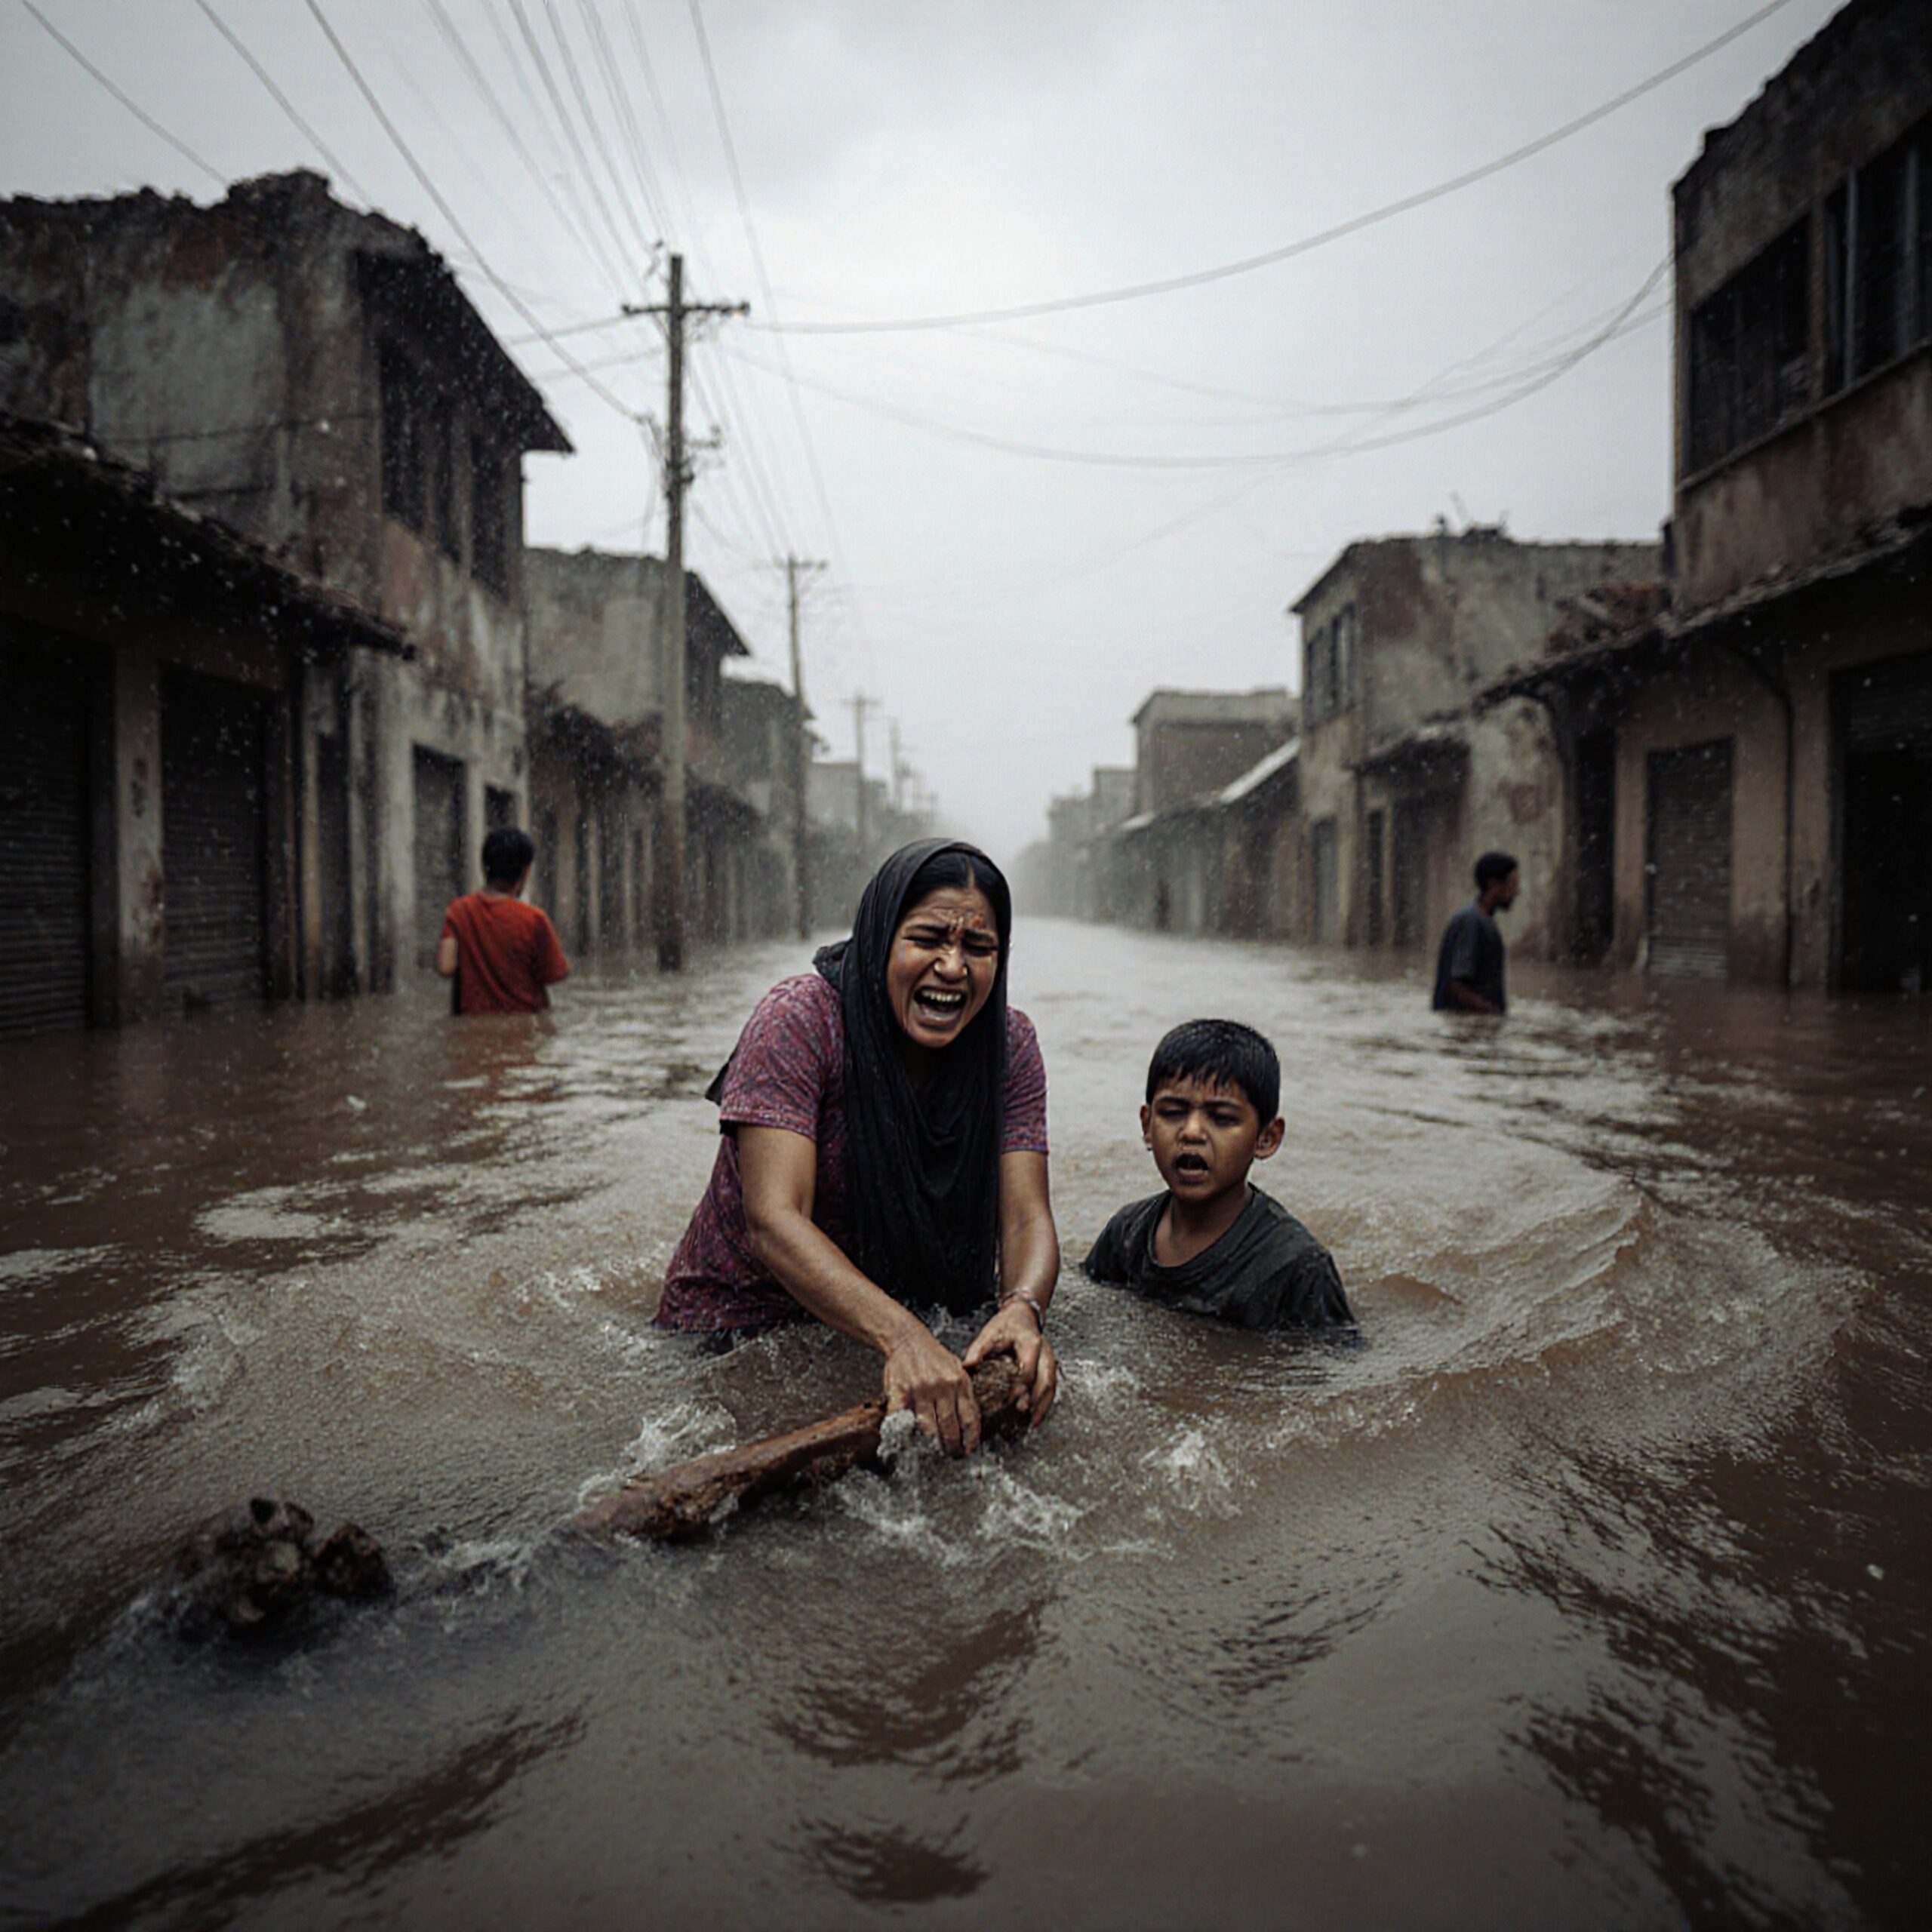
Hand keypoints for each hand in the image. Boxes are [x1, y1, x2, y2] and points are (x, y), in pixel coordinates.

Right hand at [882, 1325, 980, 1456]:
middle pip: (950, 1427)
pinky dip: (904, 1433)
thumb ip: (963, 1393)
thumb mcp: (956, 1369)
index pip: (970, 1417)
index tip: (969, 1450)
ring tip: (934, 1452)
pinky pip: (901, 1419)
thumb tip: (970, 1423)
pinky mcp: (900, 1392)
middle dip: (952, 1447)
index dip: (971, 1439)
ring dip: (932, 1444)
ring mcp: (920, 1390)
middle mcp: (942, 1386)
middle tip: (952, 1455)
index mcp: (959, 1382)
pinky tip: (907, 1441)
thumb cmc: (932, 1356)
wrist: (906, 1339)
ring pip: (928, 1428)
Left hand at [963, 1302, 1057, 1427]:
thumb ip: (978, 1349)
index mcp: (1030, 1344)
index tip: (1012, 1401)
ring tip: (1034, 1423)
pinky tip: (1037, 1415)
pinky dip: (1045, 1402)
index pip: (1028, 1370)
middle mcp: (1044, 1353)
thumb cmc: (1006, 1324)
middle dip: (1037, 1401)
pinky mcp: (1048, 1367)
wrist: (1022, 1314)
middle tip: (1025, 1417)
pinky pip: (1050, 1386)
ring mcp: (1049, 1360)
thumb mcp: (990, 1333)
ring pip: (1051, 1386)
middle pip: (1045, 1381)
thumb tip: (967, 1366)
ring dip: (1043, 1406)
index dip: (1020, 1387)